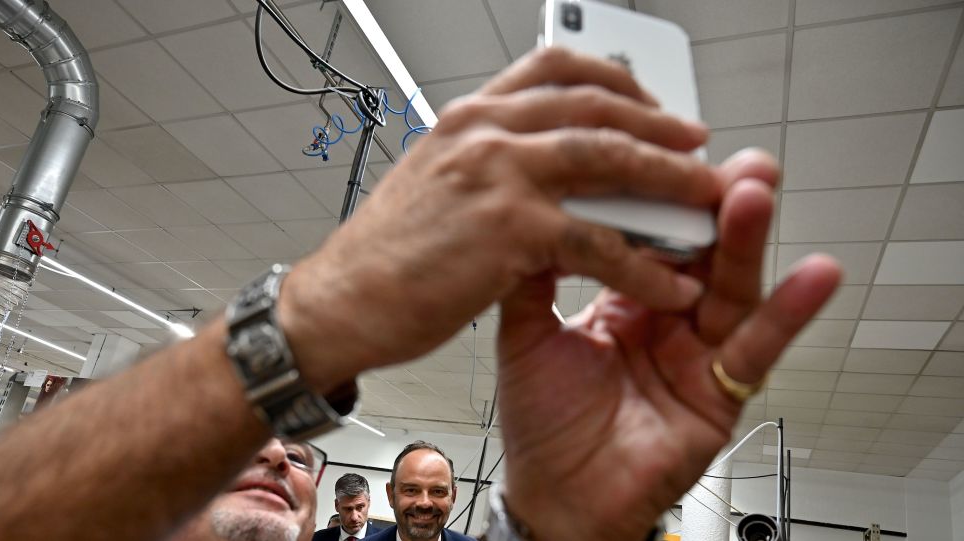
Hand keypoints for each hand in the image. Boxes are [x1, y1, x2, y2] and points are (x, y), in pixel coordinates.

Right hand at [278, 47, 725, 391]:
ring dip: (667, 177)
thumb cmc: (384, 254)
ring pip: (608, 158)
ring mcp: (497, 174)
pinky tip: (666, 282)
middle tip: (696, 144)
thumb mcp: (435, 184)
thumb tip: (544, 173)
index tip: (645, 102)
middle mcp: (484, 132)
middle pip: (595, 105)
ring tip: (705, 198)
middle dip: (658, 123)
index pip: (553, 69)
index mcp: (467, 118)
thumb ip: (488, 166)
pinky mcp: (508, 229)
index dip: (613, 80)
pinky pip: (597, 242)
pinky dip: (641, 263)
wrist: (339, 301)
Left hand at [495, 150, 841, 540]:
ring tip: (754, 188)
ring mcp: (698, 353)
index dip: (656, 199)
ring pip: (729, 286)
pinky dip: (790, 313)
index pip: (647, 236)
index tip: (658, 152)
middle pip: (698, 250)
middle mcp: (667, 318)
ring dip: (745, 238)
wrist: (554, 496)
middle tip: (727, 157)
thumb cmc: (543, 425)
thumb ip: (531, 277)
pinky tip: (816, 274)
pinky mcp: (721, 392)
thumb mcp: (525, 336)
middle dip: (713, 203)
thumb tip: (528, 211)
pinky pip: (757, 349)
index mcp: (623, 299)